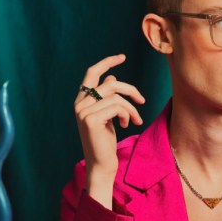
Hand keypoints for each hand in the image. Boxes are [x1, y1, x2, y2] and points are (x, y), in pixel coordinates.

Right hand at [74, 54, 145, 207]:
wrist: (101, 164)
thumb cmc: (105, 141)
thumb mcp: (108, 115)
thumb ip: (107, 97)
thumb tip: (111, 76)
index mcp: (81, 101)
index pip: (91, 73)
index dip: (106, 62)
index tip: (122, 57)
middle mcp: (79, 104)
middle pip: (110, 83)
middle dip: (130, 89)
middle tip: (142, 100)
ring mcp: (83, 111)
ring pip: (117, 96)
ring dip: (131, 108)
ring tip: (134, 120)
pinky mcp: (91, 119)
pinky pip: (117, 107)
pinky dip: (127, 114)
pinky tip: (127, 125)